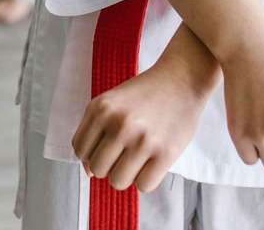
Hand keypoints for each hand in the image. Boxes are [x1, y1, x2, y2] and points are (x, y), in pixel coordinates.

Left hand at [72, 25, 218, 192]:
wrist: (182, 77)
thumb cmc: (147, 92)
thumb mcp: (113, 101)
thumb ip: (95, 131)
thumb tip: (89, 172)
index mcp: (102, 108)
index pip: (80, 150)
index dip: (92, 152)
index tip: (108, 145)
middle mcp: (119, 123)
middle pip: (98, 169)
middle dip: (110, 163)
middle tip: (127, 149)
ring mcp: (143, 139)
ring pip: (118, 181)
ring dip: (128, 173)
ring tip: (140, 155)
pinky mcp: (165, 153)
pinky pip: (143, 186)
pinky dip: (147, 178)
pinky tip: (153, 159)